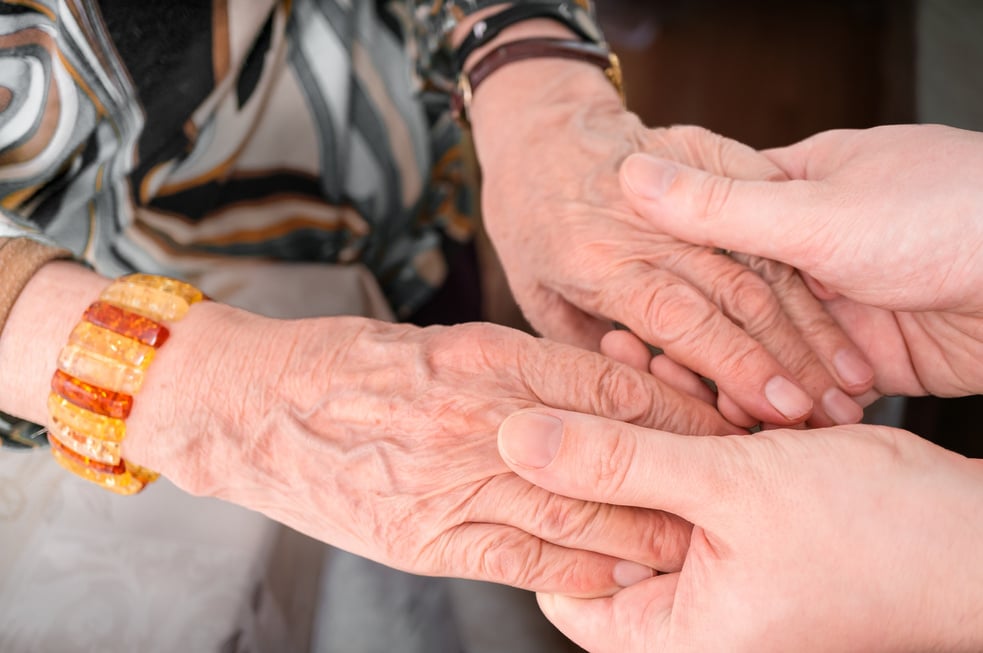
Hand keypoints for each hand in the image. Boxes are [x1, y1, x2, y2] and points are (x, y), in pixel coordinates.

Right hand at [125, 305, 737, 596]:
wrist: (252, 406)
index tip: (721, 423)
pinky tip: (615, 581)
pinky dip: (572, 574)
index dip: (678, 409)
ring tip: (689, 543)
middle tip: (729, 489)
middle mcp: (476, 416)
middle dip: (679, 473)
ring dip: (641, 533)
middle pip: (609, 451)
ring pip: (574, 513)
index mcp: (485, 354)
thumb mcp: (440, 341)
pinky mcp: (422, 539)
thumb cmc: (347, 365)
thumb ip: (517, 366)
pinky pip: (516, 561)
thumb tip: (597, 391)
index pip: (611, 386)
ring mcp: (449, 482)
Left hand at [469, 61, 871, 426]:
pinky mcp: (713, 155)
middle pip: (737, 294)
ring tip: (852, 380)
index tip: (783, 409)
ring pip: (766, 258)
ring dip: (814, 324)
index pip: (680, 319)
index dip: (736, 365)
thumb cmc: (532, 225)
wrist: (540, 131)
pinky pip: (772, 213)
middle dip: (794, 359)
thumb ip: (590, 352)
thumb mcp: (537, 296)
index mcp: (600, 261)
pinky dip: (808, 266)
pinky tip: (843, 315)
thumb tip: (650, 410)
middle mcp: (649, 225)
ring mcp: (686, 185)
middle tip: (835, 415)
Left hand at [497, 409, 982, 651]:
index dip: (540, 507)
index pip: (564, 582)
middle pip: (606, 527)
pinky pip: (696, 481)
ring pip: (652, 493)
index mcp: (674, 635)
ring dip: (642, 427)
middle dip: (596, 451)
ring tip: (624, 352)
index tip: (524, 436)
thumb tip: (514, 443)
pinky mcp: (750, 535)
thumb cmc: (875, 533)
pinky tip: (672, 366)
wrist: (979, 535)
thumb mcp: (729, 487)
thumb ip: (616, 463)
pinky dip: (686, 430)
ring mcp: (724, 575)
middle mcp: (694, 616)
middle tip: (574, 381)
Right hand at [619, 124, 982, 396]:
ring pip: (766, 354)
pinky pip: (810, 388)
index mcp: (788, 194)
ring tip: (702, 423)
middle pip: (730, 306)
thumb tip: (628, 172)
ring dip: (741, 387)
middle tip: (658, 389)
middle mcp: (807, 252)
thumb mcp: (817, 210)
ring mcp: (839, 308)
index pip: (704, 237)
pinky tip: (756, 437)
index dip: (665, 281)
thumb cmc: (948, 212)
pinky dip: (787, 412)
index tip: (626, 325)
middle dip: (699, 350)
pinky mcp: (868, 359)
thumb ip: (721, 206)